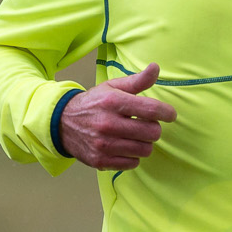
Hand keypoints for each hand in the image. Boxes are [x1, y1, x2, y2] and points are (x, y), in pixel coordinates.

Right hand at [59, 62, 175, 168]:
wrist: (62, 123)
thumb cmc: (94, 103)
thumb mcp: (112, 87)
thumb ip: (137, 81)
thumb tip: (156, 67)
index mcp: (113, 102)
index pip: (152, 110)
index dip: (167, 113)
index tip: (170, 114)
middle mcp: (108, 124)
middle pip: (152, 133)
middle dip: (154, 128)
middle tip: (146, 125)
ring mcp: (104, 145)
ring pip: (145, 150)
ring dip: (144, 143)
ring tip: (135, 136)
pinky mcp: (101, 161)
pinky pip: (133, 163)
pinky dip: (133, 156)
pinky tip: (125, 147)